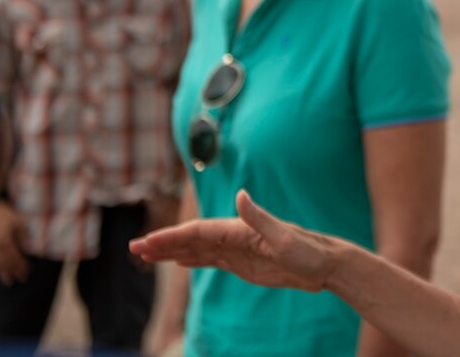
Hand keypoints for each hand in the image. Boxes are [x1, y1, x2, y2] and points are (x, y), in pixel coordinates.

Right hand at [0, 200, 30, 284]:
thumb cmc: (10, 216)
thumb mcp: (20, 222)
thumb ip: (24, 236)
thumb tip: (32, 248)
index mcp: (6, 239)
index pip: (15, 256)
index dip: (21, 264)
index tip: (29, 271)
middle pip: (6, 261)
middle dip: (14, 271)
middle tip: (22, 279)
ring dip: (3, 272)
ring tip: (8, 282)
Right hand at [130, 190, 337, 292]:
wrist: (325, 265)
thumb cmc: (308, 251)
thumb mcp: (285, 237)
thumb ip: (260, 217)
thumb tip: (240, 195)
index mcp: (240, 229)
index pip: (198, 232)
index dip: (172, 236)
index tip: (148, 242)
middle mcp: (235, 235)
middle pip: (191, 239)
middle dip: (162, 243)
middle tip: (133, 248)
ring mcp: (237, 249)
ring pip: (197, 249)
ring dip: (171, 251)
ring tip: (145, 255)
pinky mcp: (243, 263)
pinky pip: (210, 260)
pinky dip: (191, 259)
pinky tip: (178, 261)